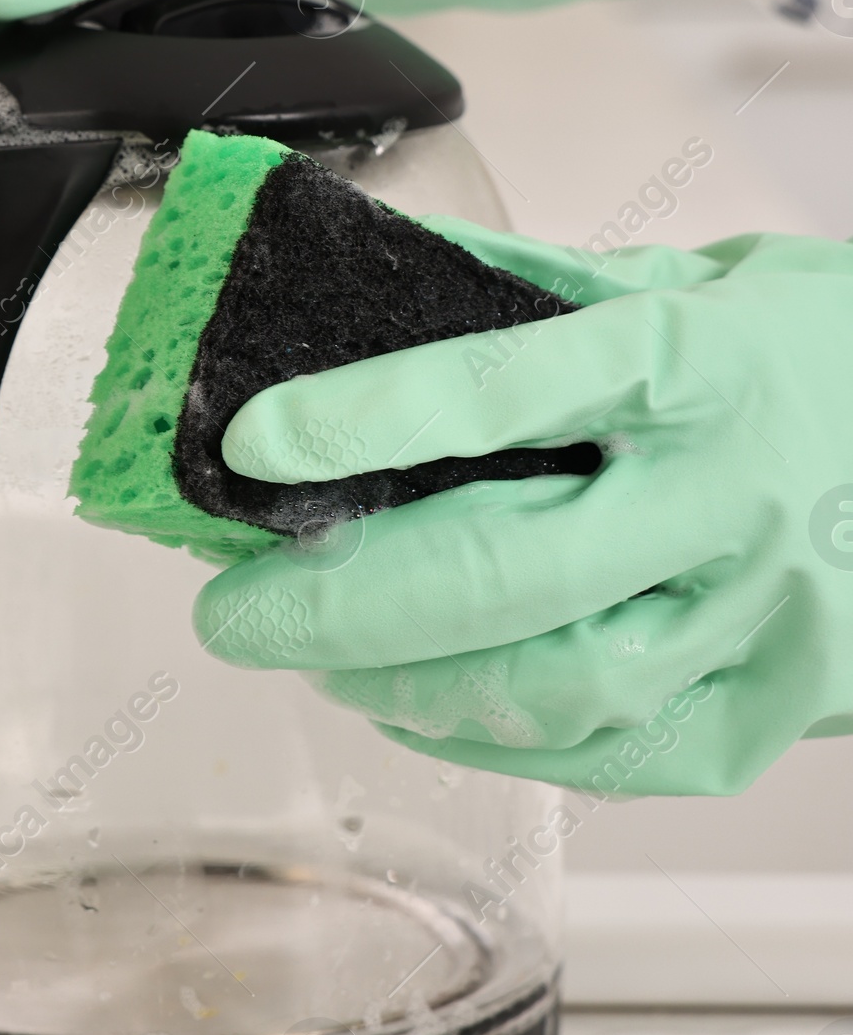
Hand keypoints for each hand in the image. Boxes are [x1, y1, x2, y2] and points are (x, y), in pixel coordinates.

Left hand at [193, 222, 852, 795]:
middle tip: (238, 611)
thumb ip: (532, 291)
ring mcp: (771, 616)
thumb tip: (375, 278)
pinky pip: (621, 756)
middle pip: (517, 574)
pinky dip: (499, 744)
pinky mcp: (782, 707)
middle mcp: (737, 495)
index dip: (373, 418)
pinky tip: (429, 708)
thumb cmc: (811, 351)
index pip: (518, 386)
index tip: (257, 442)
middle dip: (350, 605)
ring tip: (322, 657)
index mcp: (701, 363)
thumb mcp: (687, 278)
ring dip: (411, 684)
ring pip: (563, 688)